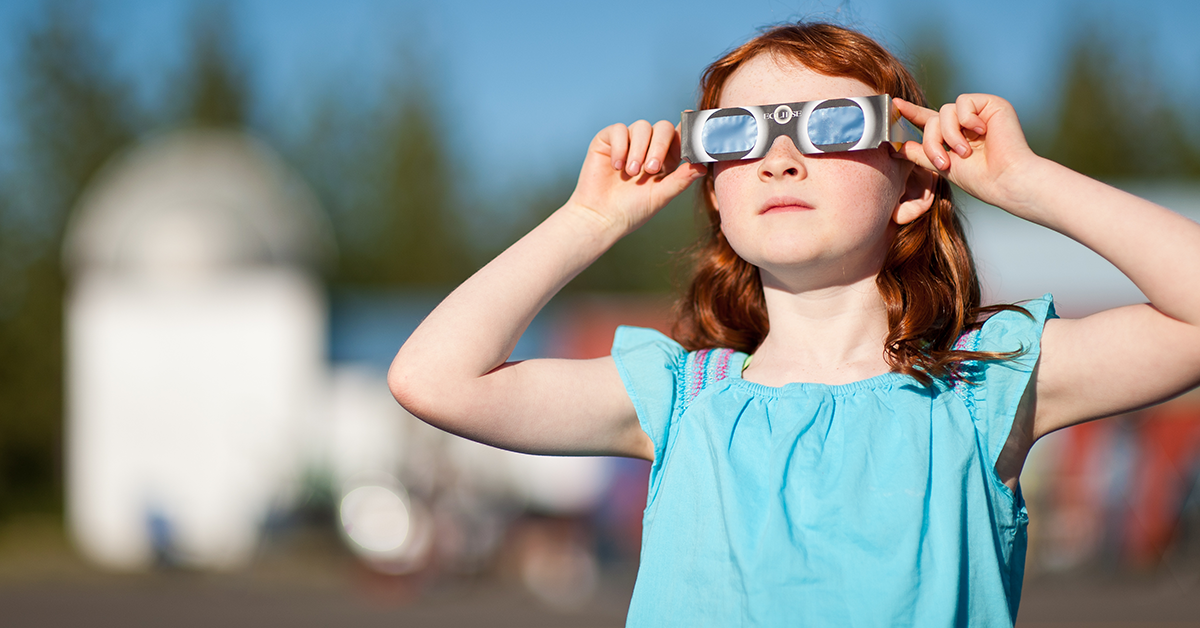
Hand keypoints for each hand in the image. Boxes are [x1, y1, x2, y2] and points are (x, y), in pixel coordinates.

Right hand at [566, 120, 706, 234]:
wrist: (601, 217)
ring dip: (639, 149)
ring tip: (632, 173)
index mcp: (666, 159)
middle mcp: (648, 147)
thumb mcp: (661, 195)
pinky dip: (620, 147)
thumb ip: (681, 179)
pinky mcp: (607, 140)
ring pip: (642, 127)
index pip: (679, 137)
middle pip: (663, 128)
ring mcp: (628, 142)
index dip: (687, 129)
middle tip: (651, 169)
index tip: (692, 121)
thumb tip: (703, 165)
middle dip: (660, 146)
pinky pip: (619, 130)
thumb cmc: (632, 210)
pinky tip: (616, 167)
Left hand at [894, 95, 1040, 212]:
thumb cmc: (979, 179)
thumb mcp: (942, 166)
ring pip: (945, 110)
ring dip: (949, 134)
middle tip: (943, 163)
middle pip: (933, 119)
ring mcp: (978, 113)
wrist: (1006, 180)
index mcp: (954, 136)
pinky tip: (981, 131)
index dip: (911, 113)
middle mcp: (965, 123)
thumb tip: (897, 147)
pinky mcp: (991, 104)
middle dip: (932, 141)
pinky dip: (966, 119)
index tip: (894, 104)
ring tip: (965, 152)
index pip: (929, 121)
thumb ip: (921, 154)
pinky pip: (963, 102)